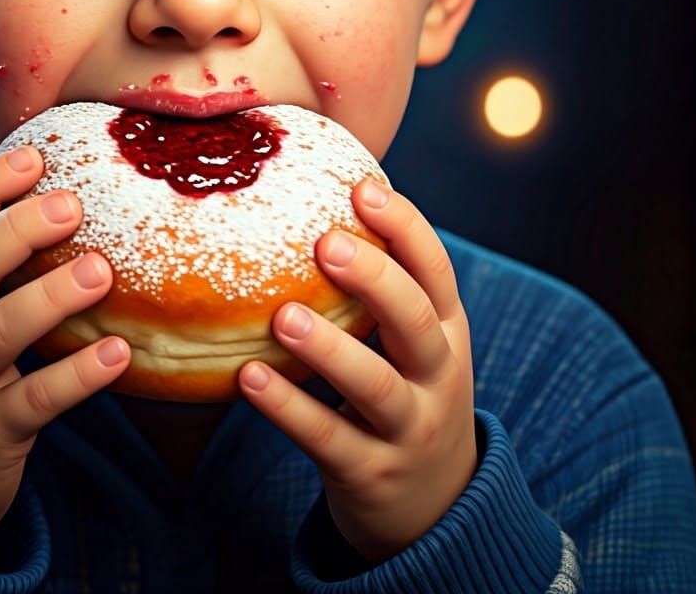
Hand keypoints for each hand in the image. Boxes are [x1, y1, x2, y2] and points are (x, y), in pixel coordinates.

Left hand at [237, 177, 476, 564]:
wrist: (437, 507)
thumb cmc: (409, 394)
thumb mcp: (416, 344)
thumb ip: (382, 289)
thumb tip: (316, 207)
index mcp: (447, 331)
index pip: (436, 272)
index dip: (405, 228)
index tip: (363, 188)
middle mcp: (438, 376)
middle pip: (415, 321)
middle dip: (374, 279)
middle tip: (324, 243)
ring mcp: (408, 428)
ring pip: (374, 384)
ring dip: (328, 348)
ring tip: (283, 316)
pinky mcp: (370, 473)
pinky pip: (327, 437)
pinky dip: (288, 408)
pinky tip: (249, 377)